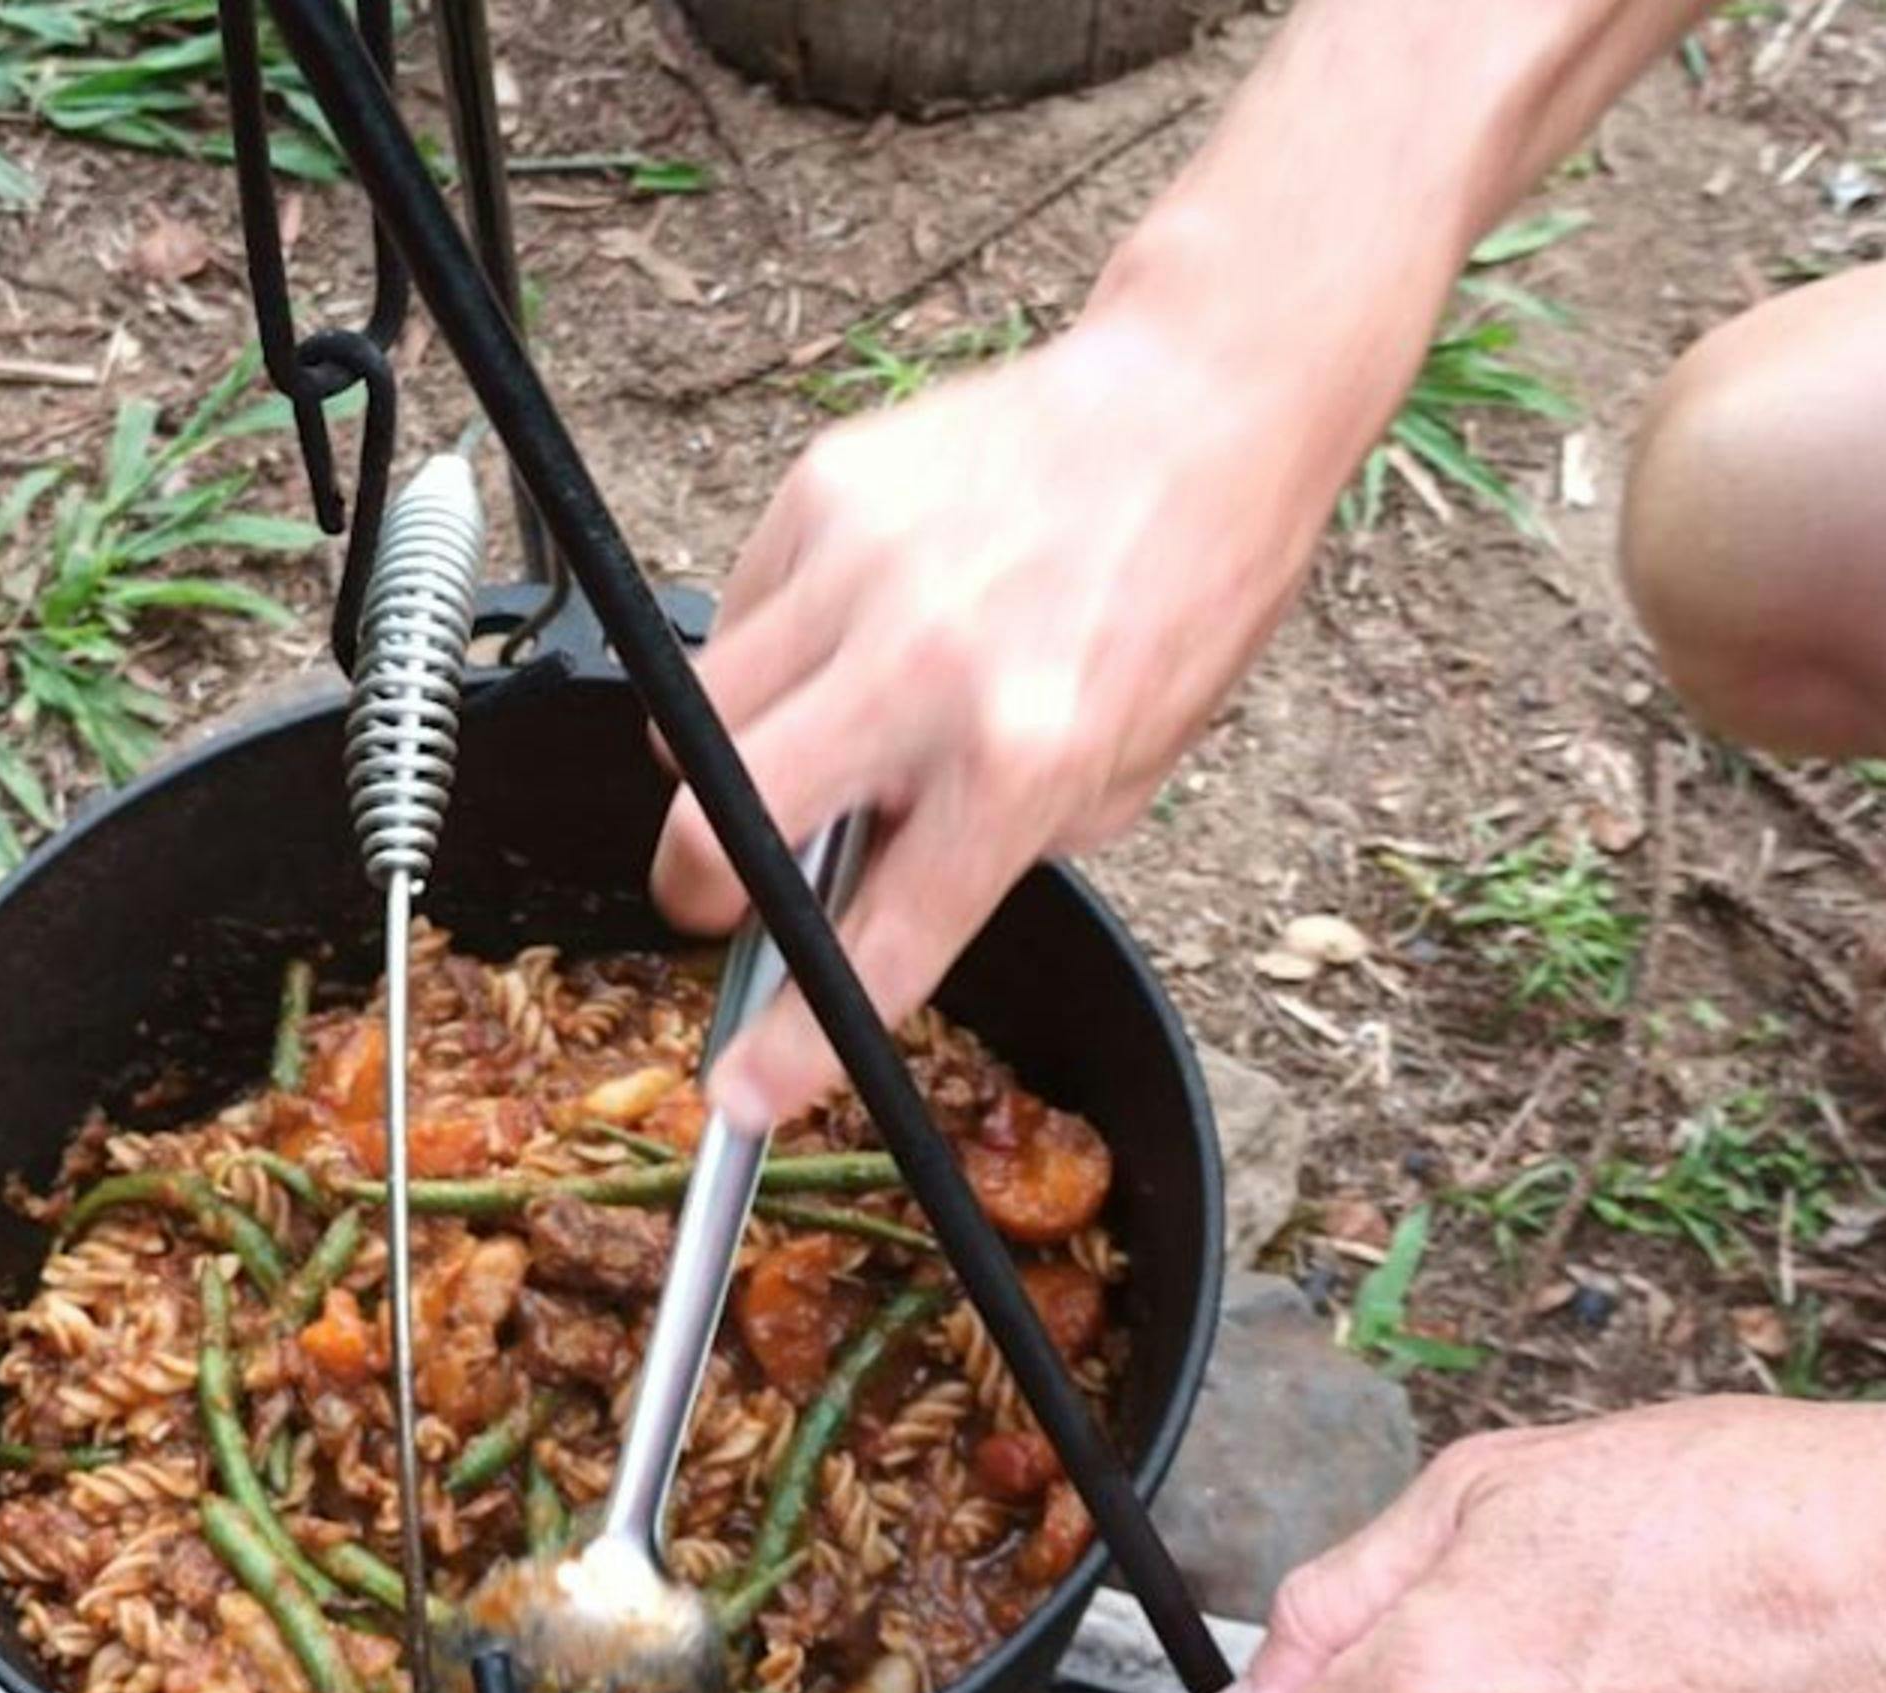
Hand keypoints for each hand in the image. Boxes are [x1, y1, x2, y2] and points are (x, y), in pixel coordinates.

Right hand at [651, 311, 1347, 1126]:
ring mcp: (862, 575)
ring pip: (692, 721)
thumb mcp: (1125, 764)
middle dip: (702, 893)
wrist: (1193, 407)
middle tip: (726, 896)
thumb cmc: (1179, 587)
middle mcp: (930, 672)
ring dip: (719, 767)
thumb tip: (873, 880)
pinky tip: (846, 631)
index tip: (741, 1092)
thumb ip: (996, 837)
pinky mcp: (823, 494)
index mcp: (1024, 762)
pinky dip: (765, 650)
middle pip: (721, 832)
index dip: (796, 1043)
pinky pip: (734, 614)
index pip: (879, 938)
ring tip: (799, 742)